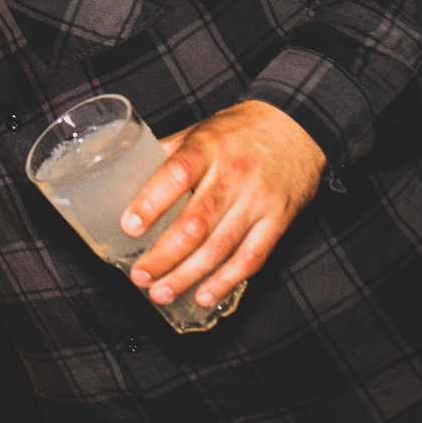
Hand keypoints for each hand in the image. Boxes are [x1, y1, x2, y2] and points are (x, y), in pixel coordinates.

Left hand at [123, 100, 325, 309]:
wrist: (297, 126)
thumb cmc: (240, 130)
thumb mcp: (200, 130)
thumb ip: (167, 153)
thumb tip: (124, 173)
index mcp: (207, 148)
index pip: (176, 175)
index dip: (151, 203)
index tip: (129, 227)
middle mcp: (233, 176)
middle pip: (196, 223)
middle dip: (164, 256)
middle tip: (141, 276)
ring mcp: (258, 201)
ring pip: (220, 248)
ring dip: (188, 276)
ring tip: (162, 293)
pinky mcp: (278, 221)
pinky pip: (251, 258)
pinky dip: (226, 281)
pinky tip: (204, 296)